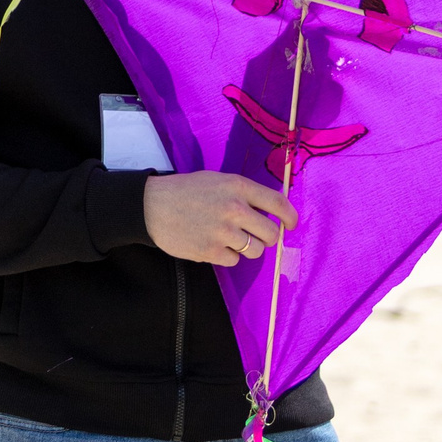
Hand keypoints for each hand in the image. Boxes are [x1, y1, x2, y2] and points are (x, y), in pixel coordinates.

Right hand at [143, 172, 297, 268]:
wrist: (151, 206)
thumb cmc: (185, 191)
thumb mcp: (217, 181)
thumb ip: (244, 194)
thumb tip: (271, 214)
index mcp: (238, 187)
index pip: (279, 204)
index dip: (290, 217)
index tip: (290, 224)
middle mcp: (234, 209)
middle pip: (271, 234)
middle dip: (267, 237)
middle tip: (255, 235)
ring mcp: (223, 232)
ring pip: (255, 251)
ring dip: (247, 248)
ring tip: (229, 239)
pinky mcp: (211, 251)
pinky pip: (234, 260)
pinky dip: (226, 255)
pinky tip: (212, 244)